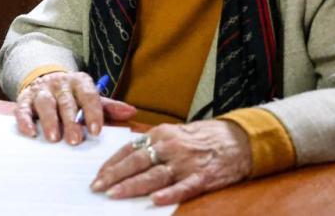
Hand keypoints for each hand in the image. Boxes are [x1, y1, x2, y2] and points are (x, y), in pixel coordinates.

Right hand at [14, 71, 134, 144]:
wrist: (45, 79)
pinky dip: (25, 120)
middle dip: (71, 121)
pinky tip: (30, 133)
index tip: (96, 131)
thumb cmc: (73, 95)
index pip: (88, 95)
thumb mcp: (92, 97)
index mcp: (80, 82)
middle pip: (66, 102)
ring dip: (49, 120)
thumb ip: (109, 107)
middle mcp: (60, 84)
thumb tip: (131, 112)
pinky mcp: (25, 98)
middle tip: (75, 140)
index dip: (93, 113)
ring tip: (54, 138)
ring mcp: (42, 90)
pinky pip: (23, 108)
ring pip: (45, 103)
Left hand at [91, 120, 251, 204]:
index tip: (97, 175)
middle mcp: (170, 146)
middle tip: (97, 187)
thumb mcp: (174, 133)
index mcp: (161, 134)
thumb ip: (152, 144)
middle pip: (137, 162)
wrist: (238, 140)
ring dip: (132, 185)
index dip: (112, 163)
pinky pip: (183, 187)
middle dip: (114, 175)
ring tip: (114, 194)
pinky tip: (155, 200)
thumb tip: (127, 158)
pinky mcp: (202, 177)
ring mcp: (186, 162)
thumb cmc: (203, 138)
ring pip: (154, 175)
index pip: (129, 149)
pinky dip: (169, 194)